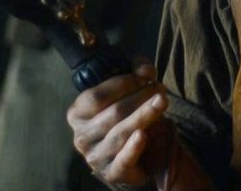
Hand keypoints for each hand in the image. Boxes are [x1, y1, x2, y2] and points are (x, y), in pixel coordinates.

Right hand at [67, 58, 168, 186]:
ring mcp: (95, 157)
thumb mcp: (125, 93)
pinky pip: (122, 160)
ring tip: (162, 102)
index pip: (97, 95)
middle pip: (113, 113)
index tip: (147, 75)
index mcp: (77, 113)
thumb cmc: (125, 118)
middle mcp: (82, 136)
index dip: (124, 83)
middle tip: (160, 89)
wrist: (132, 156)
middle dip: (139, 97)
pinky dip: (133, 147)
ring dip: (144, 115)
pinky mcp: (111, 173)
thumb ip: (135, 74)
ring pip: (120, 134)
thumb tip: (145, 67)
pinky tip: (143, 135)